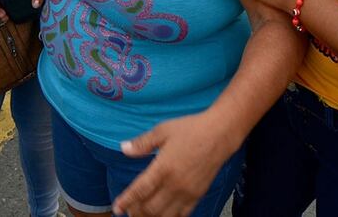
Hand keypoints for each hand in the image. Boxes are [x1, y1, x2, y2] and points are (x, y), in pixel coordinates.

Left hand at [112, 112, 235, 216]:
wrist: (220, 134)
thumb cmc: (191, 129)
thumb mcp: (163, 130)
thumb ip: (142, 143)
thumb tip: (124, 148)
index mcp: (163, 167)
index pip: (140, 190)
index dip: (126, 201)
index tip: (117, 208)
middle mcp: (174, 184)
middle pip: (150, 208)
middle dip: (136, 212)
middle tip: (129, 210)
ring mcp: (187, 192)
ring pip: (165, 215)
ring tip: (144, 214)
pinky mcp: (198, 195)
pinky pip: (182, 214)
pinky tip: (164, 214)